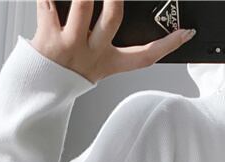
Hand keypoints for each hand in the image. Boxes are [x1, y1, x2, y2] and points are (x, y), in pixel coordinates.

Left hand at [31, 0, 195, 83]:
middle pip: (114, 17)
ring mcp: (71, 45)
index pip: (145, 56)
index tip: (185, 33)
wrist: (39, 90)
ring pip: (82, 4)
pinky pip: (47, 3)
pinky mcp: (47, 36)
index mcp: (109, 63)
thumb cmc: (67, 71)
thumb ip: (106, 38)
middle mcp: (93, 54)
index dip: (167, 45)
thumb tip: (114, 8)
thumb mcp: (96, 64)